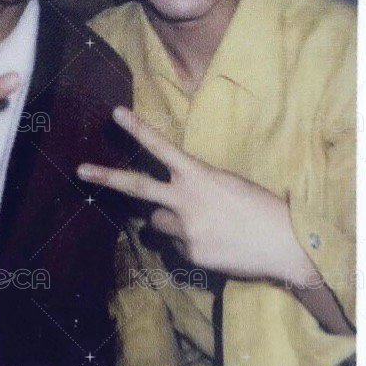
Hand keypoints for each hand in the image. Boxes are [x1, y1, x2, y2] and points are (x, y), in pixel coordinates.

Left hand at [77, 106, 312, 286]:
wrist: (286, 243)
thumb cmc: (260, 207)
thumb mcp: (226, 185)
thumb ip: (193, 188)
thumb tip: (164, 207)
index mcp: (198, 175)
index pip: (161, 147)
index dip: (137, 128)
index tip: (115, 112)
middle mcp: (186, 200)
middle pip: (137, 187)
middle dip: (106, 177)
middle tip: (80, 169)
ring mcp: (185, 229)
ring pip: (157, 223)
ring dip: (169, 222)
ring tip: (202, 224)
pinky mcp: (190, 254)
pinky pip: (177, 247)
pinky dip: (188, 244)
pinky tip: (214, 243)